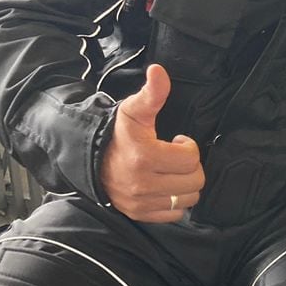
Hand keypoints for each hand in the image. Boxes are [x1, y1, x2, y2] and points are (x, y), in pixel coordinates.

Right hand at [99, 64, 204, 221]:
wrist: (90, 159)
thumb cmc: (117, 134)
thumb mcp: (134, 110)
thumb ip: (152, 93)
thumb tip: (158, 71)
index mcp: (144, 156)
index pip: (190, 157)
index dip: (188, 146)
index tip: (177, 141)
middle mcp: (143, 184)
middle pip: (195, 180)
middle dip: (190, 166)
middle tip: (176, 157)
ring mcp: (142, 202)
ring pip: (189, 198)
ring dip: (186, 184)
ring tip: (172, 171)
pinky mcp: (140, 214)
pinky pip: (175, 214)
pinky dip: (176, 201)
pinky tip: (166, 186)